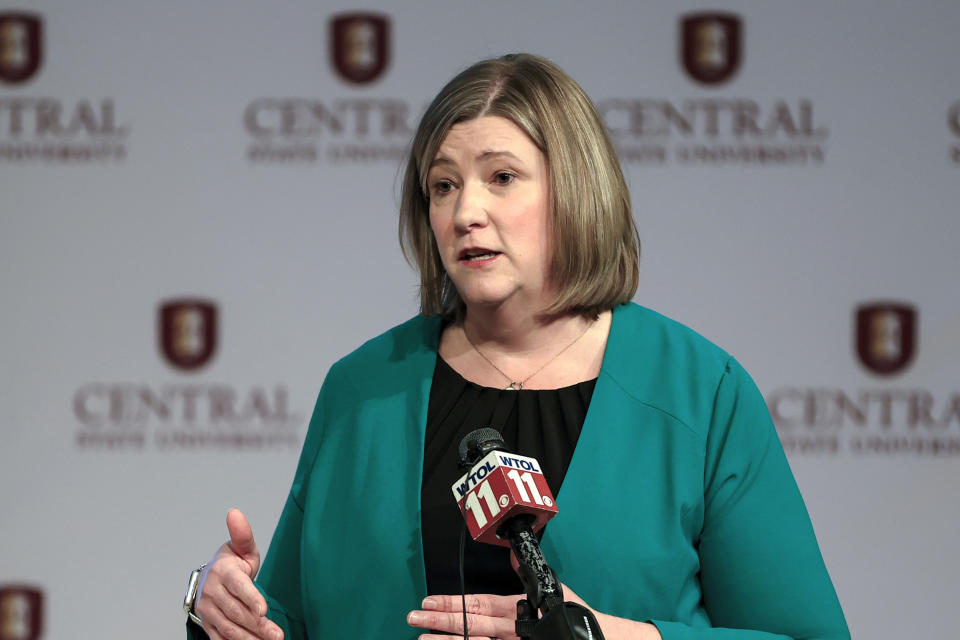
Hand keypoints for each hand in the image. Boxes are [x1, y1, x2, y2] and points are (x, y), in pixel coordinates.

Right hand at [193, 509, 283, 639]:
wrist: (209, 580)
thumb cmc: (232, 563)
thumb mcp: (241, 548)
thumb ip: (242, 534)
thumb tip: (235, 512)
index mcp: (223, 571)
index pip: (238, 586)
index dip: (251, 598)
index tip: (264, 610)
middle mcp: (212, 592)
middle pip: (237, 611)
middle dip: (258, 625)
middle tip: (278, 635)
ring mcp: (209, 610)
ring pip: (230, 628)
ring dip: (250, 638)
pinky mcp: (208, 624)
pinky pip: (221, 639)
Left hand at [406, 584, 661, 639]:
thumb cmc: (575, 616)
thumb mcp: (551, 590)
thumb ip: (527, 575)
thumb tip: (514, 554)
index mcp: (518, 607)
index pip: (478, 604)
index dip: (451, 603)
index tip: (428, 600)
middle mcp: (513, 628)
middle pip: (470, 624)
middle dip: (439, 621)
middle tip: (413, 617)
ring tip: (421, 638)